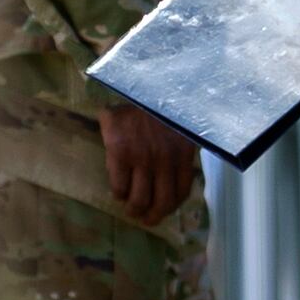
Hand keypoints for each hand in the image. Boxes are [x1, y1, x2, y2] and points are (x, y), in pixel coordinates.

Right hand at [98, 100, 201, 224]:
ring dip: (133, 209)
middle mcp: (164, 159)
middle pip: (161, 202)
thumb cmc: (157, 101)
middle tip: (145, 218)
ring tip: (129, 208)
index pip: (181, 191)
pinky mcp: (119, 152)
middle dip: (152, 216)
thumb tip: (176, 173)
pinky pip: (118, 186)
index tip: (163, 210)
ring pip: (138, 199)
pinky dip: (118, 193)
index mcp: (182, 152)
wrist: (132, 81)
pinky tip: (118, 190)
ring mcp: (142, 157)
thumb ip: (179, 147)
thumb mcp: (179, 124)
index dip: (171, 207)